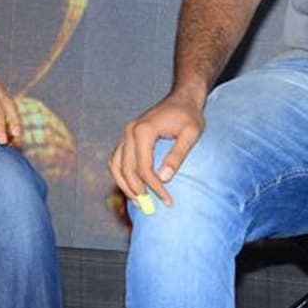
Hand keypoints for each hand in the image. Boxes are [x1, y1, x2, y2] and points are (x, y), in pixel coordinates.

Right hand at [109, 90, 205, 207]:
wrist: (182, 98)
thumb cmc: (189, 115)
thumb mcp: (191, 134)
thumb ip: (177, 155)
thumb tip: (164, 178)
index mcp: (143, 130)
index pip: (143, 167)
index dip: (154, 187)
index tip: (167, 201)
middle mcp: (130, 131)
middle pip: (126, 169)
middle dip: (137, 191)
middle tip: (149, 209)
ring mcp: (126, 134)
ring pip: (116, 165)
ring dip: (125, 186)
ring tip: (139, 202)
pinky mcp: (128, 137)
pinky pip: (117, 159)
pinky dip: (121, 175)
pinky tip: (133, 187)